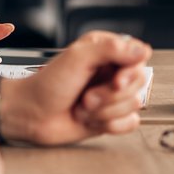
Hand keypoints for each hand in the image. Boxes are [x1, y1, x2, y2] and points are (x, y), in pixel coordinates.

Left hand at [0, 31, 150, 145]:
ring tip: (83, 107)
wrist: (32, 115)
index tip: (116, 81)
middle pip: (139, 82)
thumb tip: (141, 50)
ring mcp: (111, 94)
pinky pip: (130, 122)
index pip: (138, 56)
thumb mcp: (77, 58)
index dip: (130, 72)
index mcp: (104, 51)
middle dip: (111, 95)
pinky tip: (92, 120)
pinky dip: (111, 125)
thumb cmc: (47, 85)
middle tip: (87, 97)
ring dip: (105, 111)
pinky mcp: (110, 115)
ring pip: (134, 104)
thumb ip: (110, 49)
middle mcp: (110, 71)